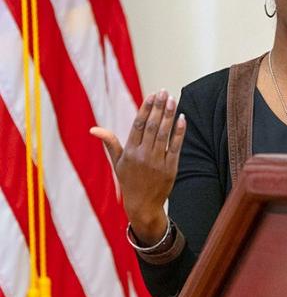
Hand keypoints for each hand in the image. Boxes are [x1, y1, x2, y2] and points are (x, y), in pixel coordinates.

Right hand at [90, 90, 186, 244]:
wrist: (143, 205)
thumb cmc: (129, 181)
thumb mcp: (117, 163)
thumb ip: (110, 143)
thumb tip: (94, 129)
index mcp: (129, 152)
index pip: (138, 125)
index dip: (146, 108)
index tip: (152, 95)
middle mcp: (143, 155)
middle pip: (152, 126)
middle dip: (159, 107)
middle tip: (165, 92)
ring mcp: (157, 161)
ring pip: (164, 134)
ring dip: (170, 115)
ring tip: (173, 100)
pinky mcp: (170, 168)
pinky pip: (176, 147)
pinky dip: (179, 132)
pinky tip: (183, 118)